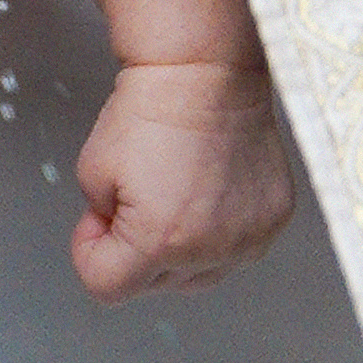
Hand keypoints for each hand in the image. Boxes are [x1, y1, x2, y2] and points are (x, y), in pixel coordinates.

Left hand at [70, 62, 293, 300]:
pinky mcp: (273, 222)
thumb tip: (117, 240)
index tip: (95, 220)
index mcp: (158, 241)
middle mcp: (209, 251)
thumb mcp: (92, 172)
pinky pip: (233, 249)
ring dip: (175, 245)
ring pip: (196, 272)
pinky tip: (203, 189)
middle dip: (132, 247)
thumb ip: (98, 223)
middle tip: (131, 195)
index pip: (107, 288)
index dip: (89, 252)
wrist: (205, 74)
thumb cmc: (149, 112)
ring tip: (171, 190)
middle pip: (153, 284)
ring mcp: (247, 239)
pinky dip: (214, 230)